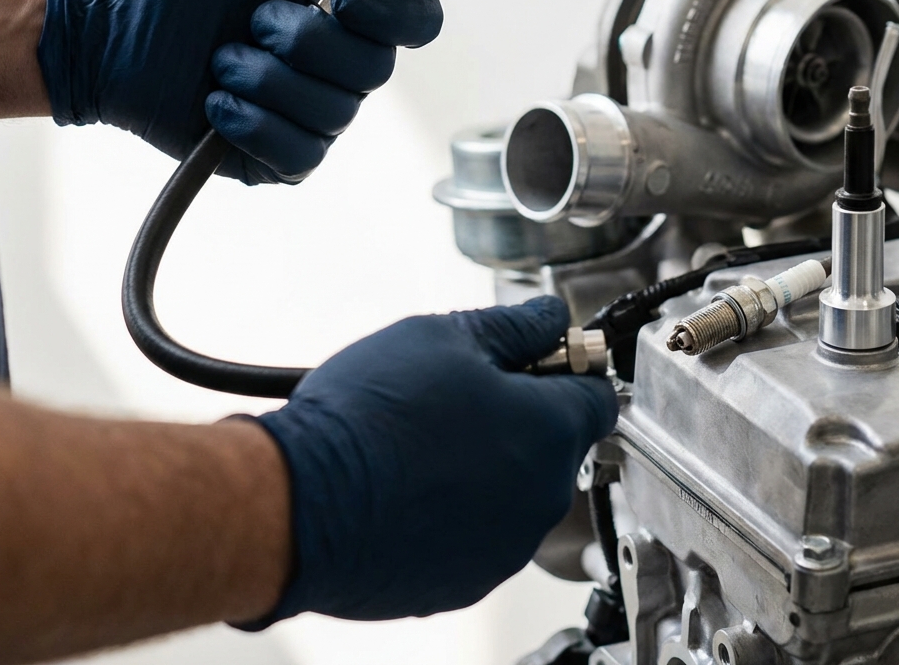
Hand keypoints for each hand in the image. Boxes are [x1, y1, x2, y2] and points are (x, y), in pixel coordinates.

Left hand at [37, 0, 442, 183]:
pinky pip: (300, 155)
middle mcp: (346, 58)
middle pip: (376, 69)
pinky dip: (252, 125)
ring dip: (265, 77)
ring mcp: (316, 109)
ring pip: (335, 112)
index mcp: (356, 0)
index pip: (419, 18)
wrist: (117, 16)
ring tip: (220, 53)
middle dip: (306, 38)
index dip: (392, 10)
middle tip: (253, 15)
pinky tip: (215, 100)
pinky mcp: (282, 157)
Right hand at [248, 296, 618, 622]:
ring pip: (517, 489)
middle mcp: (540, 498)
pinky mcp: (465, 580)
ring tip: (425, 438)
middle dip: (521, 413)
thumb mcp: (444, 337)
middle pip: (556, 443)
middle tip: (461, 391)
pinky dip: (459, 507)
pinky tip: (411, 482)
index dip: (567, 367)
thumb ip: (514, 327)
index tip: (538, 358)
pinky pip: (480, 531)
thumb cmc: (371, 417)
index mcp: (547, 431)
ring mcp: (505, 547)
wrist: (302, 502)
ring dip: (490, 461)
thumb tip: (548, 318)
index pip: (596, 394)